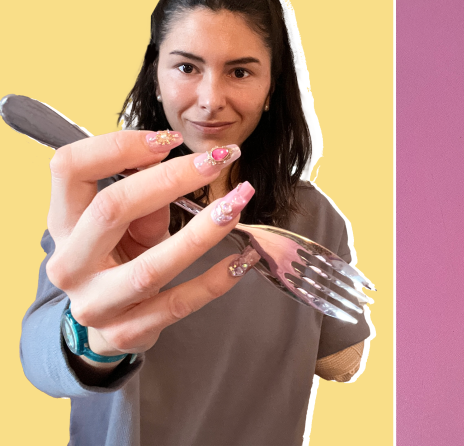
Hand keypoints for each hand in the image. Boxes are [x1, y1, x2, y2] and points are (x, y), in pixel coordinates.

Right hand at [46, 130, 257, 365]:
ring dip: (202, 232)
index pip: (70, 167)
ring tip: (238, 204)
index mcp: (64, 222)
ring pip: (151, 266)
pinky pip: (179, 304)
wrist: (108, 328)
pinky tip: (242, 261)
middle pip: (112, 209)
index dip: (119, 146)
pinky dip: (214, 281)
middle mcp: (70, 262)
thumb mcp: (127, 227)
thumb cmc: (121, 259)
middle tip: (219, 161)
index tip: (171, 139)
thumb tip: (186, 168)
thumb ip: (147, 200)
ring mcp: (96, 303)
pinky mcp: (128, 332)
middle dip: (170, 179)